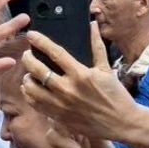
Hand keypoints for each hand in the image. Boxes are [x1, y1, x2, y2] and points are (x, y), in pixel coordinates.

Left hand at [19, 27, 137, 147]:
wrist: (121, 123)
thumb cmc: (116, 95)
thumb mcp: (107, 69)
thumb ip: (97, 46)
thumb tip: (92, 24)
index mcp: (81, 75)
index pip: (55, 53)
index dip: (40, 41)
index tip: (31, 35)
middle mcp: (68, 90)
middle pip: (37, 70)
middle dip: (28, 59)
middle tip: (27, 54)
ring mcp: (61, 105)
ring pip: (31, 89)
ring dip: (27, 78)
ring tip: (29, 73)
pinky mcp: (59, 118)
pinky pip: (36, 105)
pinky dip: (30, 95)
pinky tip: (32, 89)